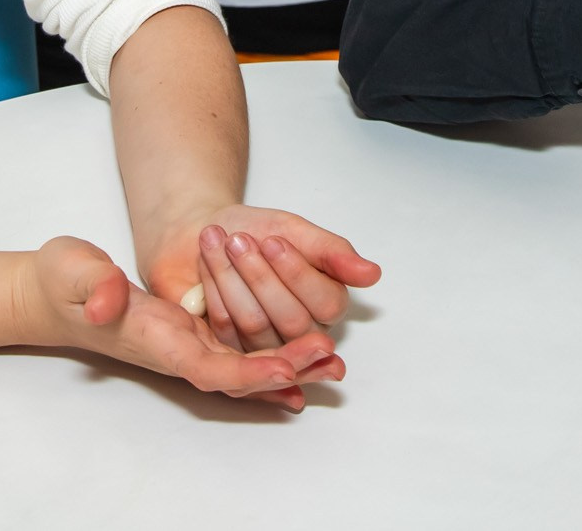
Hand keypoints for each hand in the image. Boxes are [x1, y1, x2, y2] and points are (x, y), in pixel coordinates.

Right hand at [14, 237, 342, 410]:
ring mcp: (186, 345)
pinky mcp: (193, 335)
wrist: (56, 293)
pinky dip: (272, 361)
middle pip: (237, 373)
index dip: (248, 371)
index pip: (207, 366)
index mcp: (154, 339)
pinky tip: (304, 364)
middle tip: (327, 357)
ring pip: (245, 366)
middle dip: (283, 370)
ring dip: (287, 367)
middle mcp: (175, 350)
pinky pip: (239, 354)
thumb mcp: (74, 272)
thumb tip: (108, 303)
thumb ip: (94, 286)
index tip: (286, 369)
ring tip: (332, 362)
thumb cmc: (64, 281)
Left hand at [143, 207, 381, 351]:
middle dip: (261, 276)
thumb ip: (332, 253)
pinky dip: (215, 291)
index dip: (299, 274)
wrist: (208, 233)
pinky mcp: (230, 351)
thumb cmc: (255, 231)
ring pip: (256, 326)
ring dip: (233, 278)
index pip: (326, 304)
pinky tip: (208, 262)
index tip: (274, 240)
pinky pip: (225, 330)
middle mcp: (301, 334)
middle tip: (239, 240)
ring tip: (218, 240)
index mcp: (326, 304)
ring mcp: (265, 348)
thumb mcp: (294, 231)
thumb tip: (373, 274)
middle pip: (292, 321)